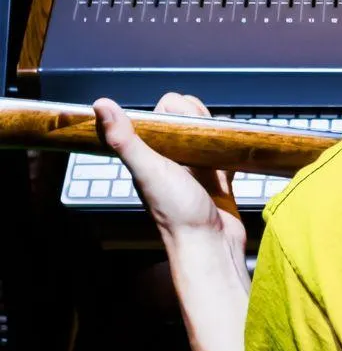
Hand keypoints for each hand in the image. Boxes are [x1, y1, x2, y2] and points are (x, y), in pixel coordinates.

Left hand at [93, 93, 243, 250]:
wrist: (210, 246)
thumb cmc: (176, 213)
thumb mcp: (148, 171)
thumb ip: (125, 139)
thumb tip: (100, 104)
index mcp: (151, 152)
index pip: (167, 108)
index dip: (178, 109)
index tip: (183, 127)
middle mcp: (172, 157)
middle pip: (191, 115)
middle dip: (202, 119)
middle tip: (203, 143)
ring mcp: (196, 166)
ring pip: (208, 129)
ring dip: (217, 133)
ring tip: (219, 150)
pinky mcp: (217, 177)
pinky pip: (226, 150)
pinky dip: (231, 149)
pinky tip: (232, 156)